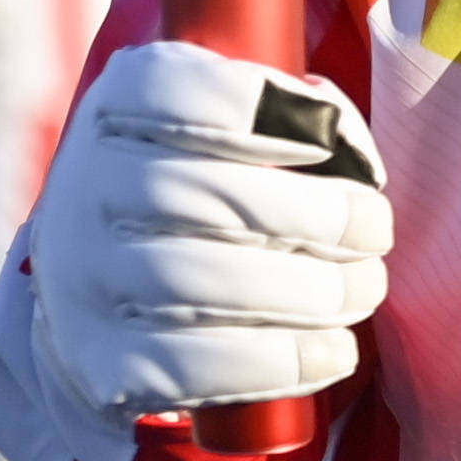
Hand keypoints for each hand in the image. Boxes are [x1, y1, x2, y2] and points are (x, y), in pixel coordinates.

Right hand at [27, 39, 389, 436]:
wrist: (100, 294)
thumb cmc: (194, 194)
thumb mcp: (217, 130)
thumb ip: (285, 113)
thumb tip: (354, 157)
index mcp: (117, 110)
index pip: (172, 92)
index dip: (259, 109)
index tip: (326, 137)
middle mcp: (87, 188)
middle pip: (206, 197)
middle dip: (314, 215)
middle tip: (375, 229)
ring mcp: (85, 280)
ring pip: (205, 285)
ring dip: (309, 291)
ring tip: (363, 288)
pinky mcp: (100, 363)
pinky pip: (196, 368)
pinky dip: (279, 362)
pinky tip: (332, 351)